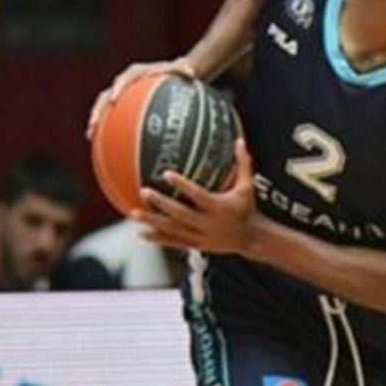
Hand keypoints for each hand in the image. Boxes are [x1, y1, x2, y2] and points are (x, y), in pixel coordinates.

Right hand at [87, 57, 197, 139]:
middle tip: (93, 123)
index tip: (113, 100)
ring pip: (104, 108)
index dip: (117, 89)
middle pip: (105, 96)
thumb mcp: (182, 71)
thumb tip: (191, 72)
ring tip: (90, 135)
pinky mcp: (123, 106)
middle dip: (98, 110)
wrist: (172, 74)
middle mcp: (123, 83)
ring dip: (97, 121)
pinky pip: (114, 118)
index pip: (123, 79)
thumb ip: (183, 70)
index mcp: (135, 73)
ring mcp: (121, 95)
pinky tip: (107, 146)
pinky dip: (109, 130)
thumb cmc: (177, 73)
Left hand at [136, 138, 259, 254]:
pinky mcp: (195, 245)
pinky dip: (157, 238)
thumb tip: (240, 140)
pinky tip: (140, 233)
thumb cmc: (247, 208)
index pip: (197, 195)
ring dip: (152, 221)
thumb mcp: (247, 187)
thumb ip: (243, 164)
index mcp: (218, 207)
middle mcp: (207, 223)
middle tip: (144, 191)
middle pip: (180, 213)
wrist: (251, 238)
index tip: (166, 173)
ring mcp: (200, 236)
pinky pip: (173, 242)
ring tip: (134, 213)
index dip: (182, 185)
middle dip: (161, 203)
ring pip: (173, 229)